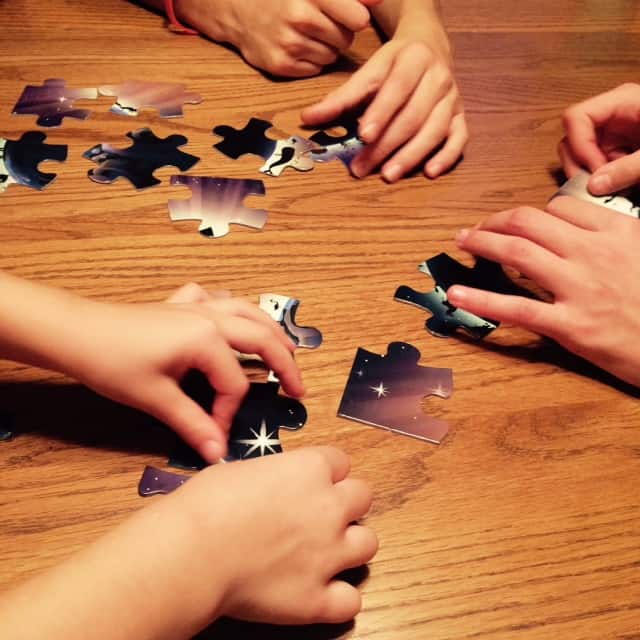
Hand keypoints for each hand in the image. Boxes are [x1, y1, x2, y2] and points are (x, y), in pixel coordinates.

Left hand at [69, 283, 303, 461]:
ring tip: (287, 348)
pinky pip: (217, 300)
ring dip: (270, 329)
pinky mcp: (180, 304)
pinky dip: (232, 308)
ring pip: (247, 311)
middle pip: (261, 338)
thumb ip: (192, 424)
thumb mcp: (156, 398)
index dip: (229, 414)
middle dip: (285, 364)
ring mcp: (197, 306)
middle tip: (300, 389)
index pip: (234, 383)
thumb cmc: (113, 362)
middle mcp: (211, 317)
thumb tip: (218, 454)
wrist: (75, 331)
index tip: (216, 437)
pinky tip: (232, 315)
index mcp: (207, 339)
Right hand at [174, 447, 376, 625]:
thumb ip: (273, 477)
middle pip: (363, 496)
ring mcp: (328, 554)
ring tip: (326, 552)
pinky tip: (321, 593)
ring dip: (350, 546)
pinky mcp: (317, 598)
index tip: (312, 482)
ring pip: (369, 544)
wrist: (192, 551)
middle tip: (321, 514)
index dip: (326, 472)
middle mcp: (328, 507)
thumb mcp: (242, 470)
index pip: (340, 461)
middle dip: (346, 503)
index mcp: (310, 469)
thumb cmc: (207, 503)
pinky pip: (351, 600)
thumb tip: (273, 487)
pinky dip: (339, 598)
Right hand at [178, 0, 381, 77]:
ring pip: (332, 56)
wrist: (237, 8)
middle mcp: (300, 18)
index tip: (346, 14)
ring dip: (325, 47)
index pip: (359, 19)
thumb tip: (377, 0)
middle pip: (346, 40)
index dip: (355, 17)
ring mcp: (289, 44)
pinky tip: (297, 45)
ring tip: (307, 33)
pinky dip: (311, 60)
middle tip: (321, 22)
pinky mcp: (281, 64)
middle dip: (339, 32)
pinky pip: (315, 69)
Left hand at [301, 39, 467, 181]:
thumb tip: (308, 118)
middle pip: (412, 116)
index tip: (363, 135)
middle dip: (386, 145)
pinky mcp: (460, 116)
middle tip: (362, 167)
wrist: (429, 47)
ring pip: (434, 130)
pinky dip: (446, 156)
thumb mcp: (368, 71)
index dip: (381, 113)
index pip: (397, 89)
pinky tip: (430, 172)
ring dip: (411, 156)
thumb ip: (341, 97)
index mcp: (414, 59)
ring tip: (388, 175)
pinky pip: (459, 138)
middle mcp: (438, 77)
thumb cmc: (394, 65)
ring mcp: (452, 99)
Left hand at [447, 196, 639, 386]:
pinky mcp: (571, 326)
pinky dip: (482, 299)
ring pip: (518, 253)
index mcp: (618, 232)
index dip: (531, 214)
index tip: (515, 223)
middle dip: (495, 220)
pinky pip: (518, 308)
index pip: (561, 207)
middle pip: (530, 222)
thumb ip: (616, 236)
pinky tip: (457, 293)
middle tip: (476, 228)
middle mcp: (595, 253)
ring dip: (483, 243)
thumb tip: (581, 228)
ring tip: (462, 242)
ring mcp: (581, 289)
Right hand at [559, 83, 639, 194]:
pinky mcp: (620, 150)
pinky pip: (596, 165)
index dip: (578, 146)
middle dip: (579, 165)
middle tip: (595, 186)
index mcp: (622, 102)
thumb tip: (595, 185)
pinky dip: (601, 180)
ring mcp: (614, 134)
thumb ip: (628, 168)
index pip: (576, 117)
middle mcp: (612, 116)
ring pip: (579, 155)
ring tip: (611, 187)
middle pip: (571, 138)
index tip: (594, 170)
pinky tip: (619, 186)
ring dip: (589, 175)